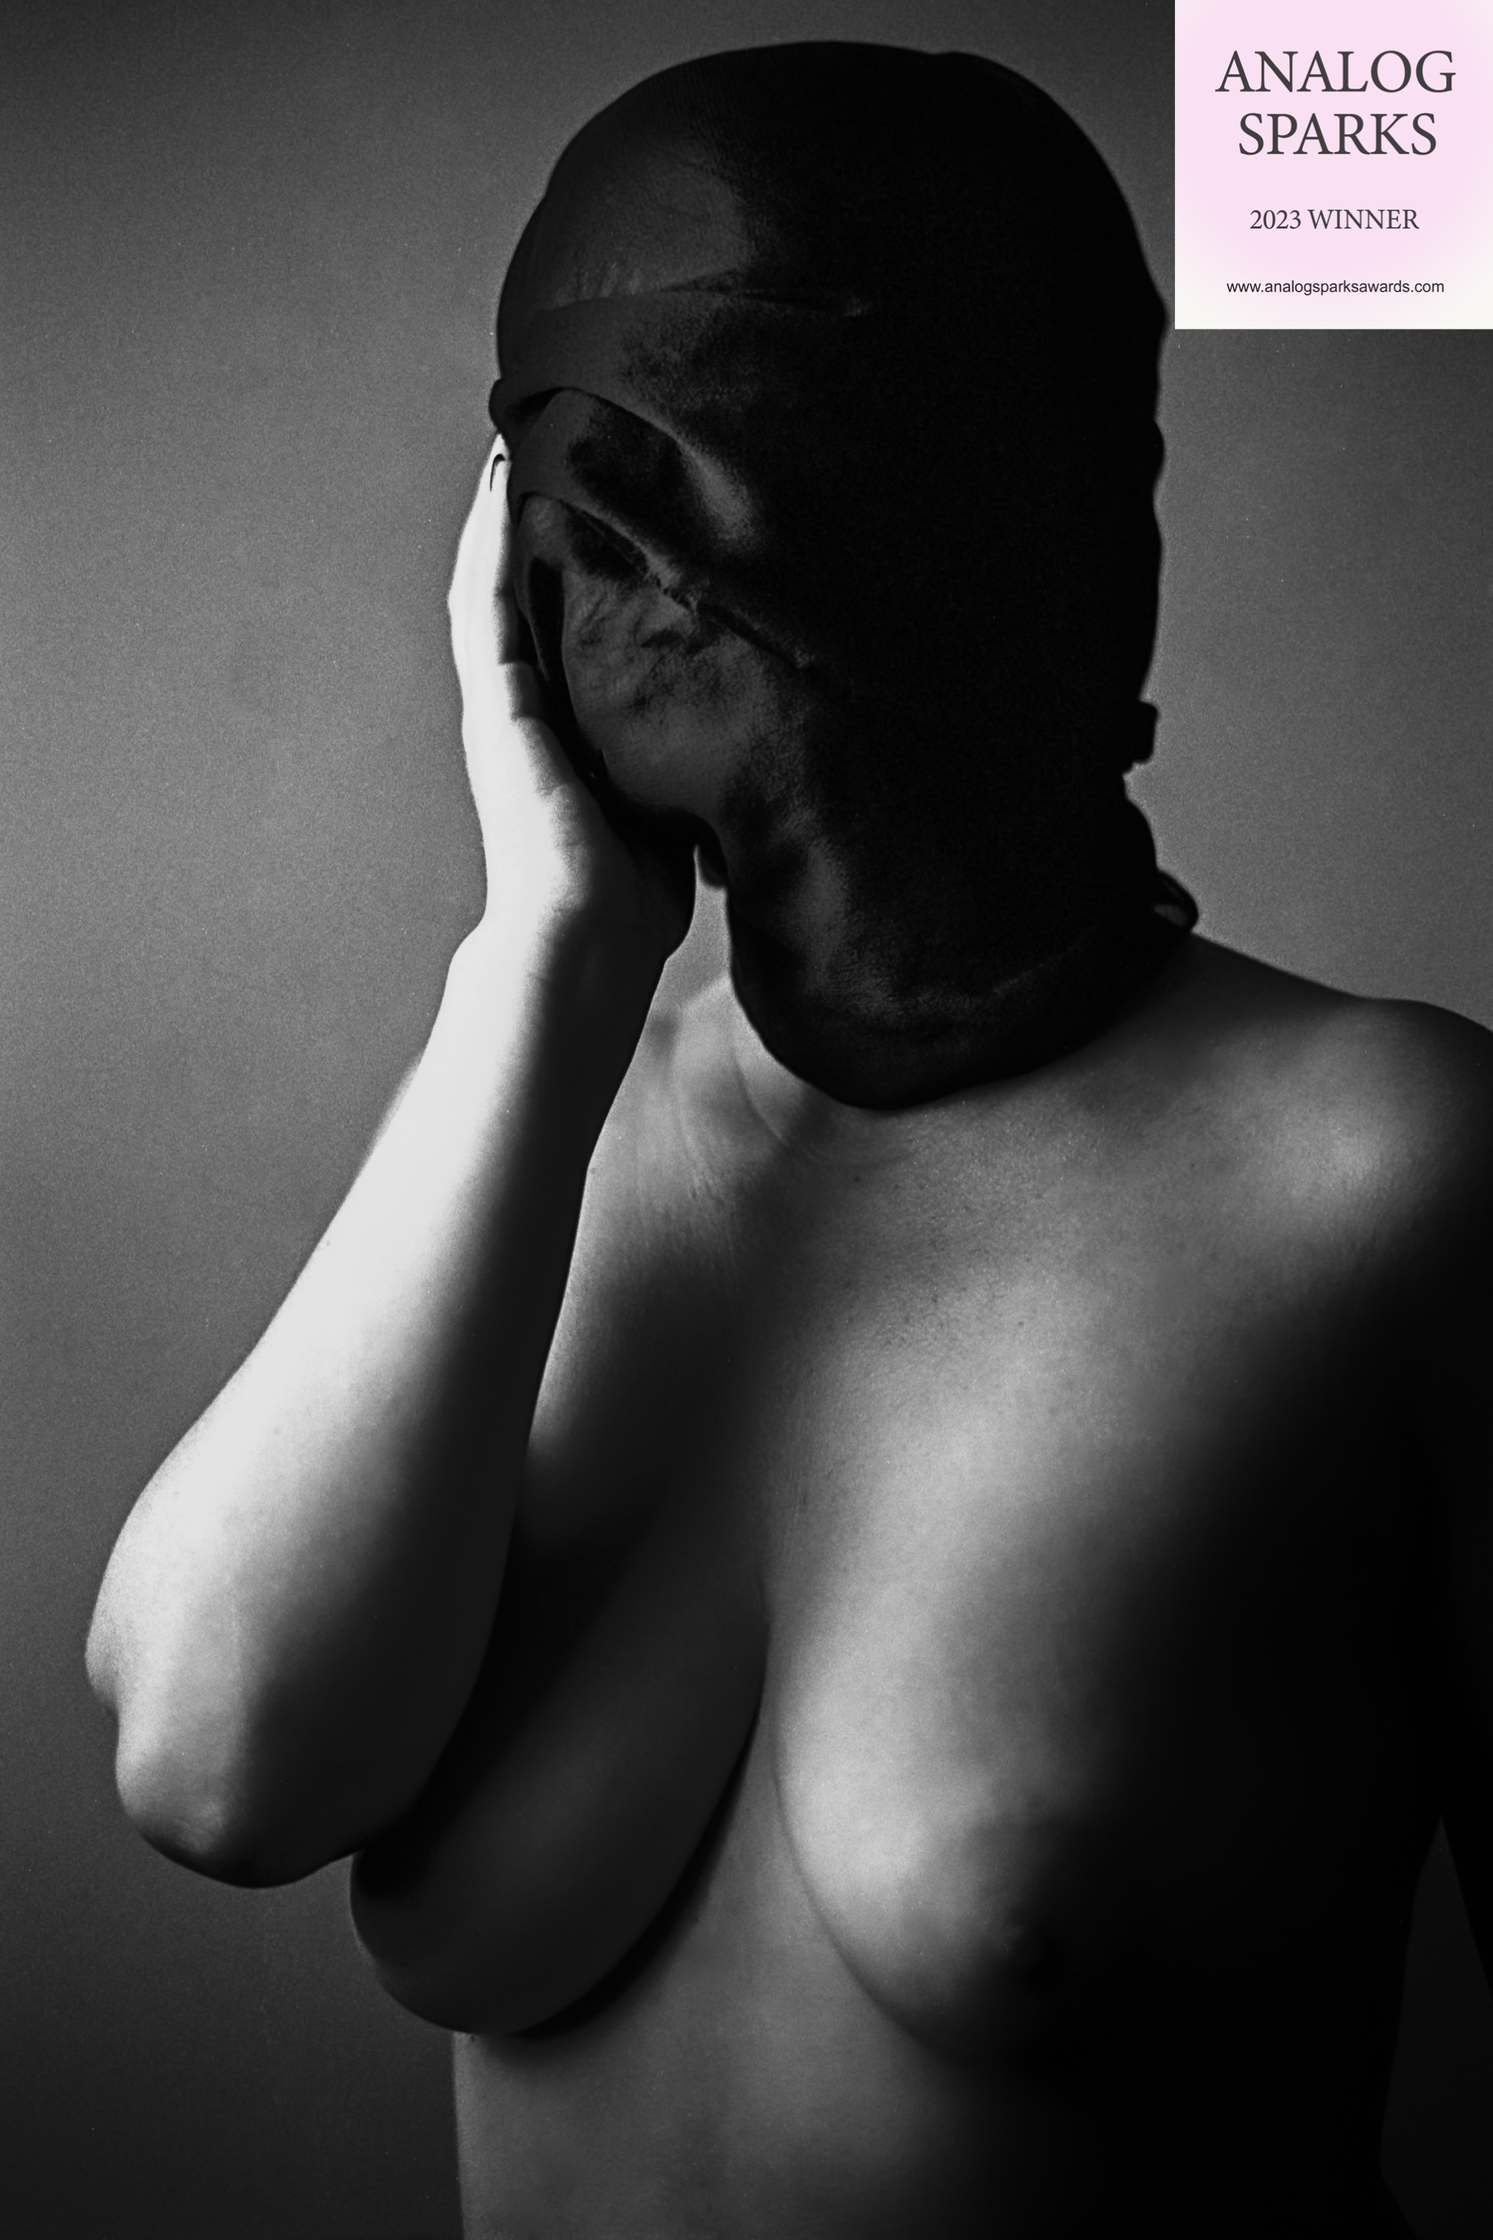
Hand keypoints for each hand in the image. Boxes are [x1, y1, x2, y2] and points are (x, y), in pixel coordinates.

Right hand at [447, 440, 694, 970]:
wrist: (588, 937)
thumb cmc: (631, 905)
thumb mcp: (667, 817)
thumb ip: (680, 774)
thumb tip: (734, 746)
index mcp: (559, 741)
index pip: (557, 638)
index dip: (562, 579)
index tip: (584, 522)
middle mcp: (522, 717)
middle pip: (517, 601)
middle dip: (523, 532)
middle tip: (535, 457)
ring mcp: (500, 706)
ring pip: (489, 589)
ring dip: (497, 520)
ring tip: (509, 448)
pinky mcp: (496, 702)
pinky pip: (487, 602)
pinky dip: (490, 542)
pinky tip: (500, 485)